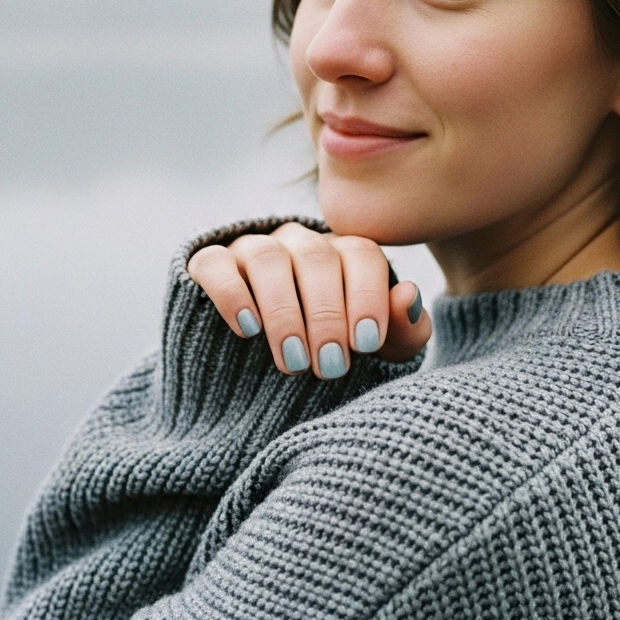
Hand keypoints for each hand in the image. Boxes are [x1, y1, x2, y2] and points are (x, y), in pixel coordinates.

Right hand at [188, 222, 430, 377]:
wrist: (261, 376)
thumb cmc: (331, 354)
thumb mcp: (375, 350)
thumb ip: (401, 329)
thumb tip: (408, 294)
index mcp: (344, 254)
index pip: (362, 254)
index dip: (367, 297)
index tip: (366, 345)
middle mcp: (301, 243)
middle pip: (317, 259)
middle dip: (327, 316)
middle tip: (330, 367)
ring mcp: (253, 249)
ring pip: (268, 258)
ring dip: (284, 311)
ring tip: (293, 361)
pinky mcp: (211, 265)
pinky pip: (215, 262)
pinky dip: (232, 293)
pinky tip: (248, 329)